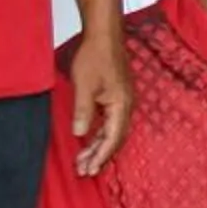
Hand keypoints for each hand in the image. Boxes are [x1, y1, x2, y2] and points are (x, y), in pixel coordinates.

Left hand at [65, 25, 133, 175]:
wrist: (104, 36)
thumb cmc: (95, 57)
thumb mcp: (84, 86)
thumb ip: (83, 112)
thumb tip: (80, 134)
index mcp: (121, 105)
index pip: (112, 139)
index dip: (101, 156)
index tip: (89, 169)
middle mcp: (126, 106)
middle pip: (115, 139)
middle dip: (100, 156)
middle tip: (85, 171)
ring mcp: (123, 102)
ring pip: (113, 131)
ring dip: (100, 146)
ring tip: (84, 160)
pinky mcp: (117, 97)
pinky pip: (111, 122)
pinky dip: (101, 134)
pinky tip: (90, 139)